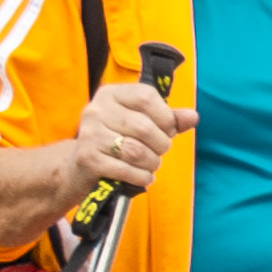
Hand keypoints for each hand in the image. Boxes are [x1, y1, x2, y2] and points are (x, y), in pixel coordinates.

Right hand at [65, 78, 188, 195]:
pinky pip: (125, 170)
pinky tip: (142, 177)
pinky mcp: (87, 159)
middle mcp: (96, 110)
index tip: (167, 130)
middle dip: (161, 144)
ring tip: (151, 165)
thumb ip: (168, 119)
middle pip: (144, 127)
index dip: (165, 117)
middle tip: (159, 152)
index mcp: (111, 94)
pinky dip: (141, 177)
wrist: (78, 168)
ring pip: (136, 151)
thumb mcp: (140, 124)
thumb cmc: (116, 142)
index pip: (146, 97)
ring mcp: (89, 134)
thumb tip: (193, 117)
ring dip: (152, 163)